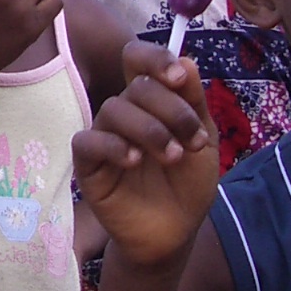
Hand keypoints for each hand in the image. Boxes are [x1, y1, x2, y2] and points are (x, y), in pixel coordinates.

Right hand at [71, 41, 218, 271]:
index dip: (154, 59)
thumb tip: (186, 60)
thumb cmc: (188, 184)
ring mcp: (104, 136)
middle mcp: (125, 112)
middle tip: (194, 142)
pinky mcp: (88, 164)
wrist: (176, 231)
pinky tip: (134, 161)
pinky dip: (113, 146)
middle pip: (136, 86)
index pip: (137, 60)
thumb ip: (194, 103)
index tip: (178, 77)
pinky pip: (87, 141)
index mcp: (151, 100)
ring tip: (172, 157)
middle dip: (172, 110)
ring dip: (150, 130)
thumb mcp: (203, 140)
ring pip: (114, 109)